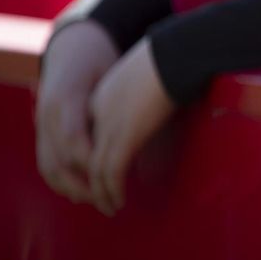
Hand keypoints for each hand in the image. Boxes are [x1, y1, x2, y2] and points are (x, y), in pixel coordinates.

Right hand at [35, 20, 118, 203]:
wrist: (74, 46)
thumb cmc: (102, 59)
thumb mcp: (114, 73)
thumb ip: (121, 102)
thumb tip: (146, 126)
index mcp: (66, 96)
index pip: (74, 139)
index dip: (92, 161)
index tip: (115, 176)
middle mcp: (48, 112)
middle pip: (58, 159)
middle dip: (82, 184)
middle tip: (109, 201)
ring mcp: (40, 122)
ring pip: (49, 165)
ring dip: (72, 187)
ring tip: (98, 200)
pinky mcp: (41, 130)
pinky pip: (46, 161)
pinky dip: (62, 180)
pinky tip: (81, 191)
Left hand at [86, 38, 174, 215]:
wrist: (175, 52)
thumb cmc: (174, 57)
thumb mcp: (150, 75)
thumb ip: (147, 90)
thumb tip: (167, 95)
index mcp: (102, 97)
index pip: (88, 136)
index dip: (94, 157)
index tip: (102, 173)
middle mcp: (99, 114)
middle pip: (85, 155)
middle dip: (91, 181)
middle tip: (100, 198)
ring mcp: (110, 125)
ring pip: (95, 170)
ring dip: (101, 193)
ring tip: (110, 207)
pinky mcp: (125, 136)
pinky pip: (112, 172)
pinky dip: (113, 191)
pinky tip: (119, 201)